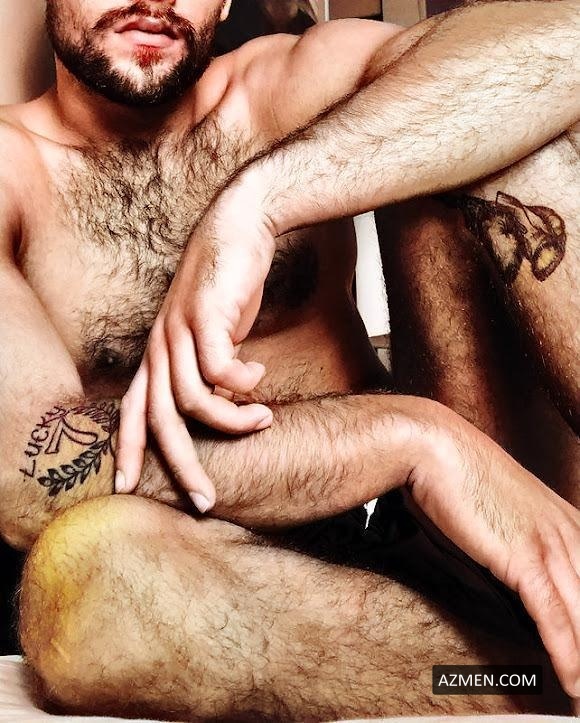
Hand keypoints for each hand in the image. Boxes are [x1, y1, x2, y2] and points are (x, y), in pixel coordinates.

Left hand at [115, 179, 277, 510]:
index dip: (126, 450)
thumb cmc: (226, 287)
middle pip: (157, 420)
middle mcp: (159, 347)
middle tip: (205, 501)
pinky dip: (241, 383)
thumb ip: (209, 372)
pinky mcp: (204, 315)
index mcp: (156, 354)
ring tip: (263, 420)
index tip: (128, 487)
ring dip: (231, 421)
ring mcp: (177, 330)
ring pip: (189, 399)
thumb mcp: (212, 336)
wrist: (237, 228)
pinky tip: (259, 377)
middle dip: (180, 466)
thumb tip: (227, 408)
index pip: (130, 410)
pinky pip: (218, 368)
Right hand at [409, 416, 578, 705]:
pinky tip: (571, 679)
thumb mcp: (501, 508)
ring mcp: (550, 543)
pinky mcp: (525, 556)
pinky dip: (566, 652)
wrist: (435, 448)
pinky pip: (554, 615)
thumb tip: (516, 574)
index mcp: (568, 521)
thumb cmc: (459, 476)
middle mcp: (569, 532)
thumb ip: (517, 541)